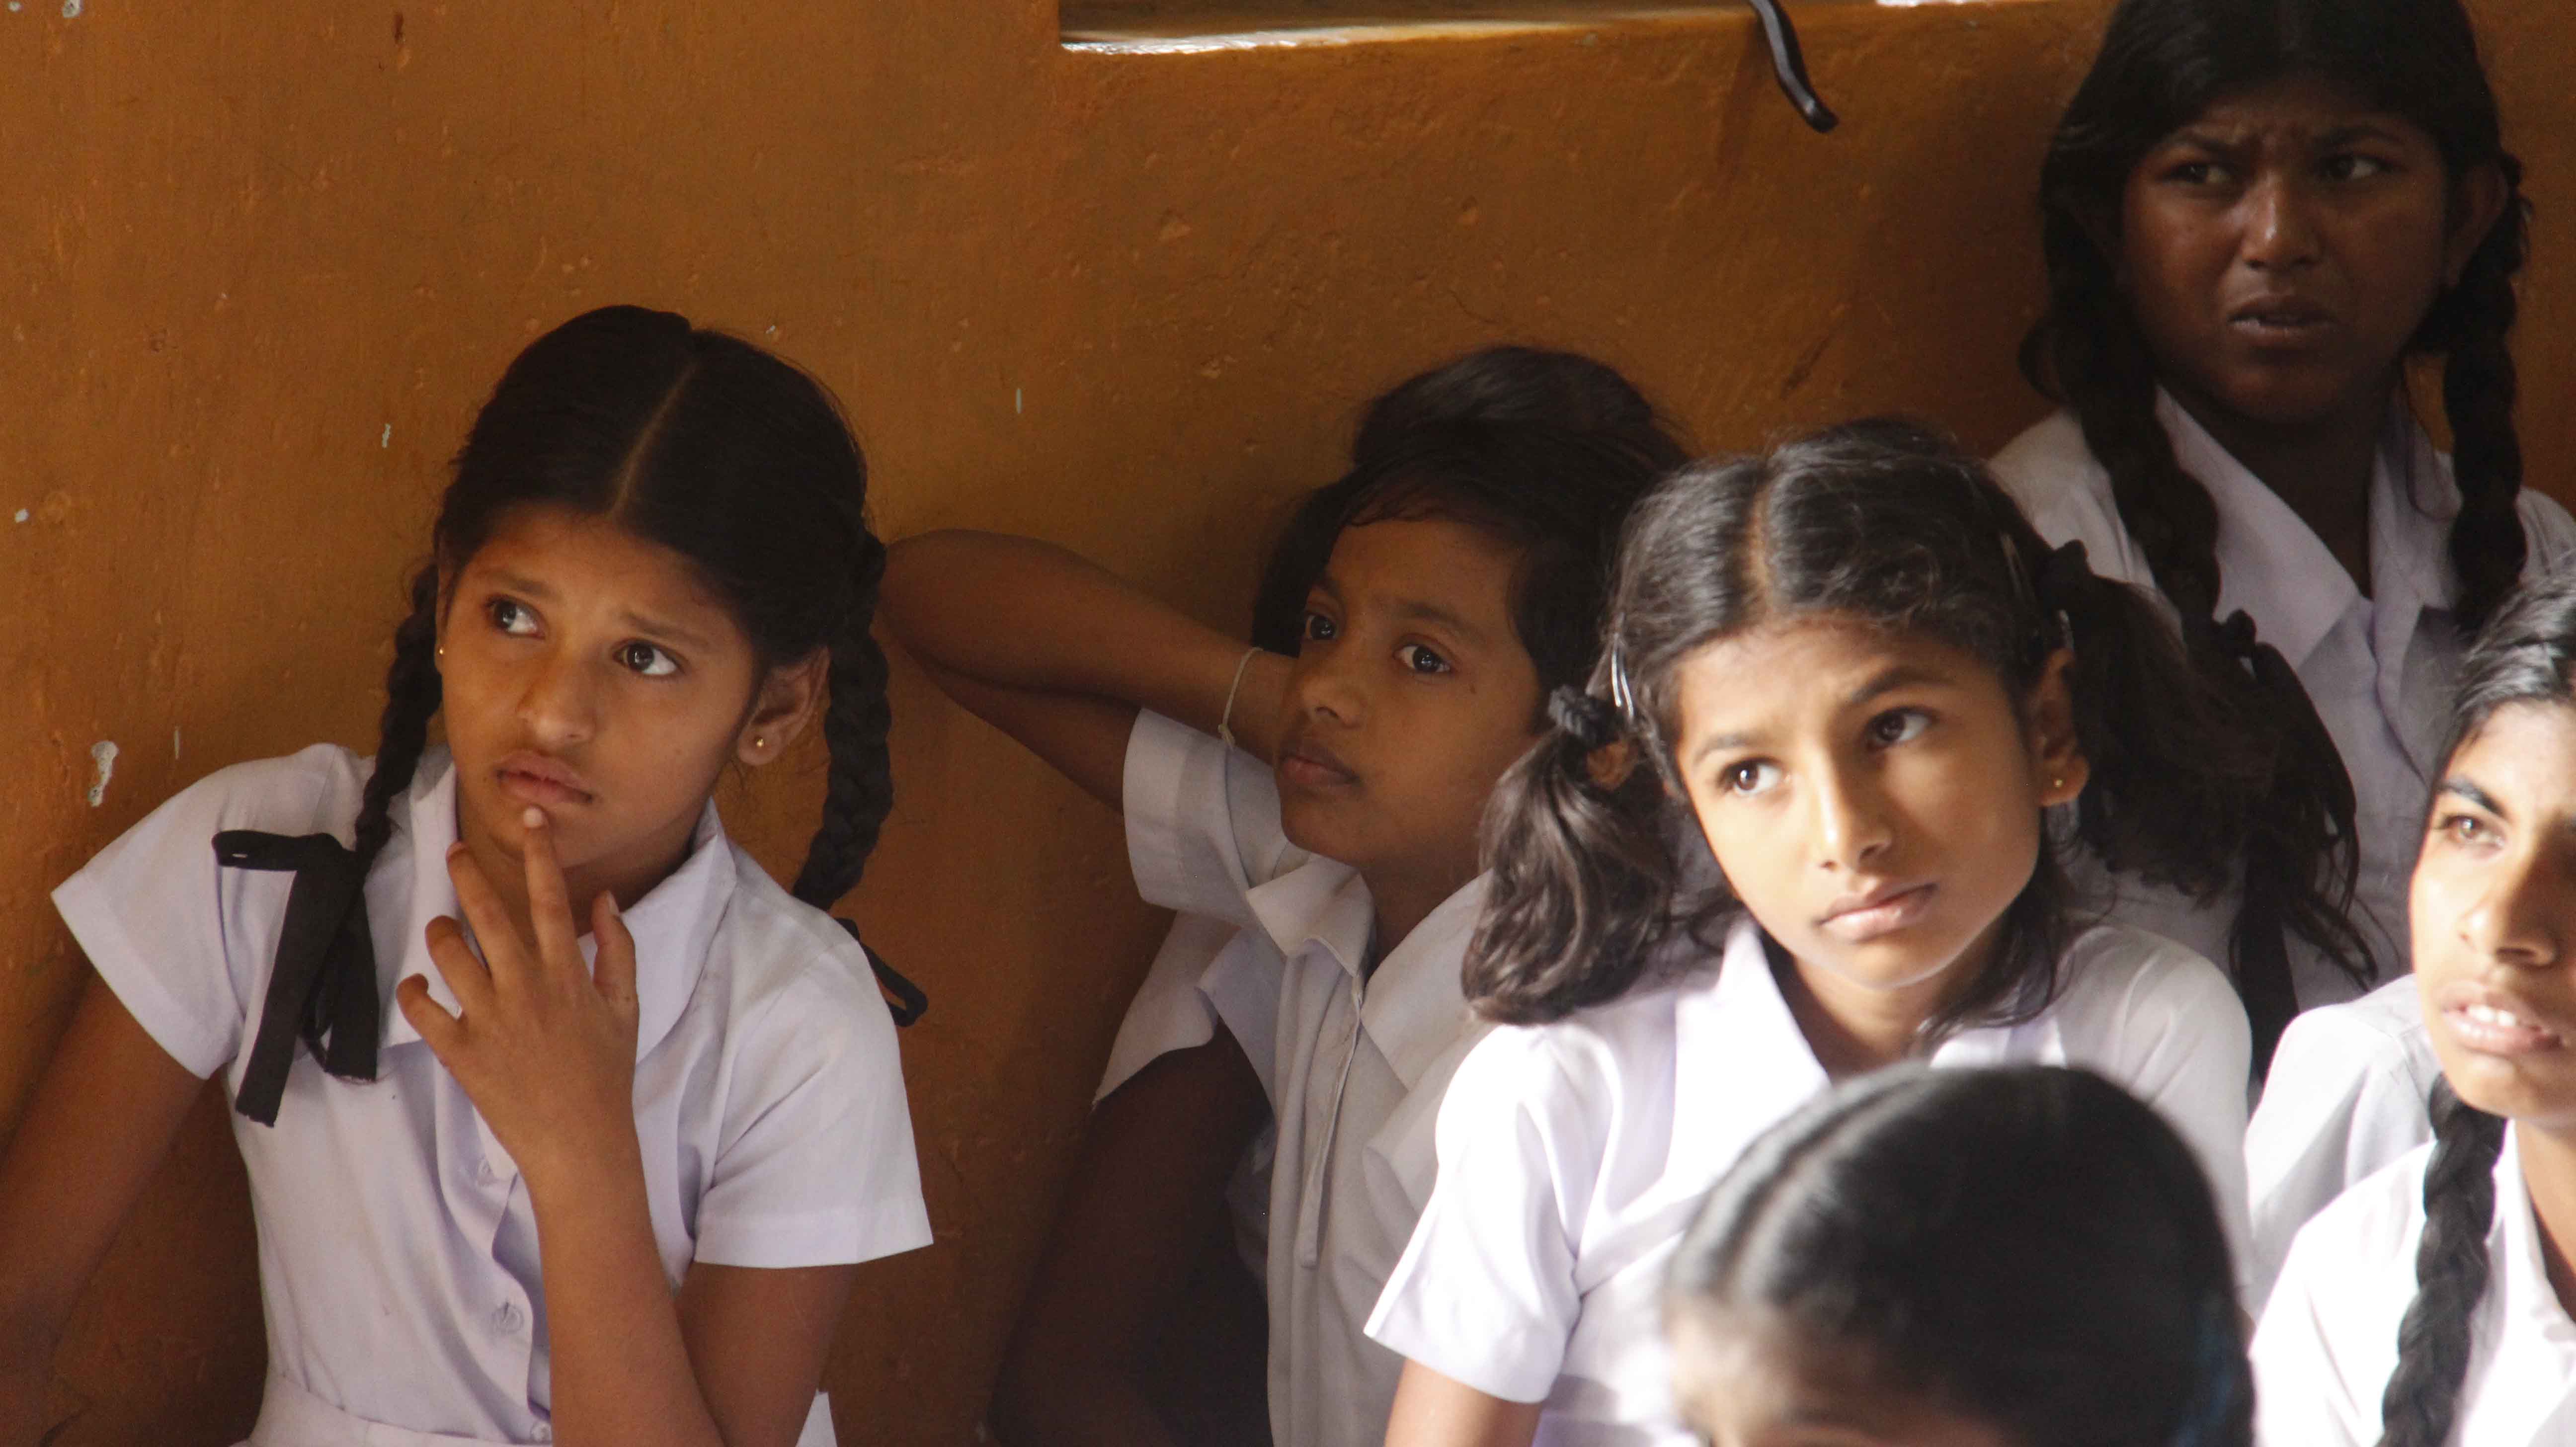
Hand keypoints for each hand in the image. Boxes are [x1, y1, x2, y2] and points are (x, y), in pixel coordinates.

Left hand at [398, 808, 642, 1192]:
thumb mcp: (626, 1008)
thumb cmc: (606, 1073)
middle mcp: (525, 987)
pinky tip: (417, 984)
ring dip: (440, 932)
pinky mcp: (460, 1051)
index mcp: (567, 973)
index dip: (539, 853)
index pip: (550, 898)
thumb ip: (618, 950)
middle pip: (488, 913)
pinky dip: (412, 991)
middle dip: (468, 874)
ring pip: (449, 954)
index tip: (529, 819)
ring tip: (441, 928)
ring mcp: (489, 1018)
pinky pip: (421, 1010)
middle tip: (454, 851)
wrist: (580, 1142)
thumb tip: (605, 900)